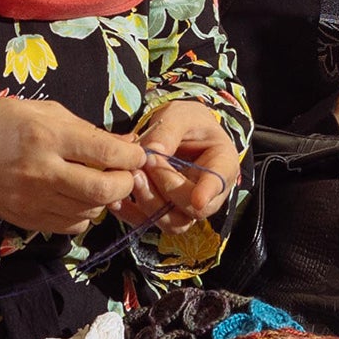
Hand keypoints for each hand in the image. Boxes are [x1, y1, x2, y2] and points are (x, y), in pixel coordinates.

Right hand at [0, 96, 145, 235]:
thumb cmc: (8, 123)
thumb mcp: (48, 113)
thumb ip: (89, 131)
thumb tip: (127, 144)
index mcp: (48, 136)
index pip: (106, 152)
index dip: (131, 155)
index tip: (136, 154)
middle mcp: (43, 171)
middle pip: (103, 190)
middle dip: (125, 183)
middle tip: (125, 175)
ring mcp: (35, 200)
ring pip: (91, 211)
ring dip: (104, 200)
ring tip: (98, 184)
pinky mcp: (29, 219)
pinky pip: (72, 226)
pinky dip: (83, 214)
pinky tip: (76, 199)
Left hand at [113, 100, 240, 233]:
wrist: (178, 131)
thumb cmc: (186, 121)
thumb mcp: (180, 116)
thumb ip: (168, 130)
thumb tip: (152, 152)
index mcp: (222, 165)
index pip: (218, 184)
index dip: (208, 193)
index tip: (197, 199)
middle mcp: (209, 193)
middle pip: (192, 210)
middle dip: (166, 191)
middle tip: (144, 166)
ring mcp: (186, 206)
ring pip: (172, 222)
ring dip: (148, 203)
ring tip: (132, 176)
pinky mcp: (165, 211)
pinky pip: (149, 222)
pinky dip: (131, 214)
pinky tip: (117, 199)